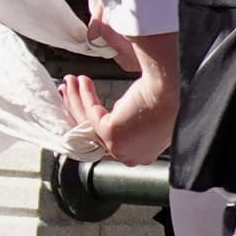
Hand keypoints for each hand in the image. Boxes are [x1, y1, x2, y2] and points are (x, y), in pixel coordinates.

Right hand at [57, 24, 181, 165]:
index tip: (82, 109)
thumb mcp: (146, 116)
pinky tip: (80, 80)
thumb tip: (115, 111)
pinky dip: (82, 95)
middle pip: (93, 133)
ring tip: (70, 82)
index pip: (107, 143)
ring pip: (87, 123)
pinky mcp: (111, 134)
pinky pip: (90, 113)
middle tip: (70, 94)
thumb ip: (129, 121)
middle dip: (77, 110)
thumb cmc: (165, 99)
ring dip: (75, 99)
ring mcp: (119, 147)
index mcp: (141, 155)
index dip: (90, 123)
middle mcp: (128, 155)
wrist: (166, 90)